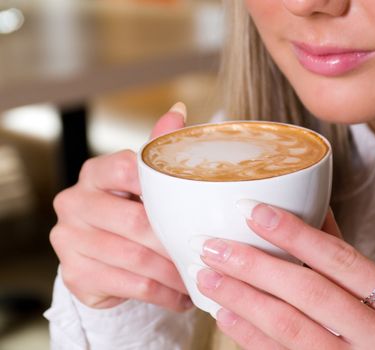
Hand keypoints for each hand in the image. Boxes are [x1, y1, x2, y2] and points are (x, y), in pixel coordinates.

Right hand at [50, 103, 192, 310]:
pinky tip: (180, 295)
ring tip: (199, 275)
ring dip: (173, 271)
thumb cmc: (128, 209)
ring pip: (134, 258)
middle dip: (173, 240)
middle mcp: (74, 203)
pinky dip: (162, 293)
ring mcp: (69, 240)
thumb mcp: (142, 181)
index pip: (126, 170)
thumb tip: (179, 111)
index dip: (159, 187)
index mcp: (94, 173)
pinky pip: (129, 285)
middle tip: (206, 250)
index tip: (190, 203)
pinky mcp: (75, 273)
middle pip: (134, 222)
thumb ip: (158, 149)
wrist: (99, 254)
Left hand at [194, 203, 374, 348]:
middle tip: (213, 247)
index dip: (293, 233)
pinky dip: (249, 335)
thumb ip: (348, 261)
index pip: (340, 259)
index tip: (252, 211)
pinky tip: (226, 314)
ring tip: (209, 277)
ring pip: (288, 326)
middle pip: (308, 291)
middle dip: (253, 265)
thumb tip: (313, 208)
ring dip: (242, 298)